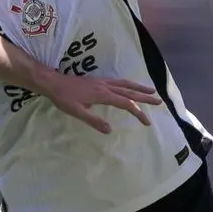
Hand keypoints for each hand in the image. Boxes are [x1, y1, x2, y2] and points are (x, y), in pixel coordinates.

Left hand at [40, 73, 161, 133]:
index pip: (126, 104)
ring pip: (125, 83)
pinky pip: (118, 81)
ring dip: (139, 88)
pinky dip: (128, 84)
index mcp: (103, 94)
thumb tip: (110, 130)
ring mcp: (102, 82)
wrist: (53, 82)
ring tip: (151, 91)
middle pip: (130, 91)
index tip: (146, 122)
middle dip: (145, 97)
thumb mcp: (77, 112)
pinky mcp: (98, 81)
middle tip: (159, 102)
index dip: (138, 113)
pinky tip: (129, 86)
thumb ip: (94, 121)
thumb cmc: (63, 99)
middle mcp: (106, 86)